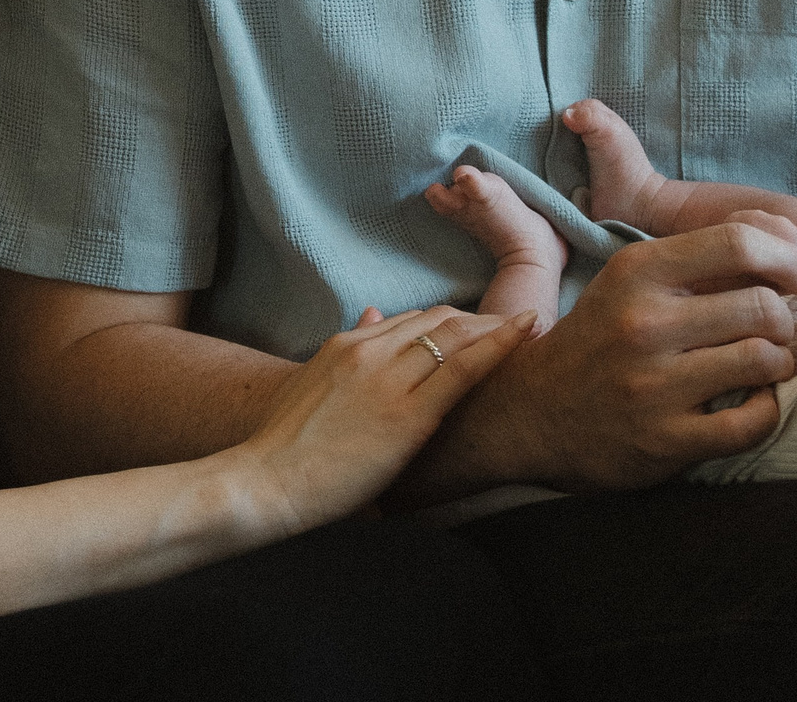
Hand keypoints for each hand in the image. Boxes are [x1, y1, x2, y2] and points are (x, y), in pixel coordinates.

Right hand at [236, 306, 529, 531]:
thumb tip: (373, 315)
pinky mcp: (408, 414)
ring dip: (495, 327)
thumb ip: (345, 352)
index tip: (477, 327)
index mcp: (345, 345)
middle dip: (478, 320)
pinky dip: (500, 345)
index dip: (449, 322)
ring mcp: (389, 379)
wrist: (266, 481)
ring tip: (529, 327)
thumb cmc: (286, 449)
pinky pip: (463, 368)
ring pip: (454, 334)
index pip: (410, 320)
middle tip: (515, 325)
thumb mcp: (310, 385)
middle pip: (437, 319)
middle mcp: (369, 350)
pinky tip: (526, 331)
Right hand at [463, 219, 796, 490]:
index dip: (787, 258)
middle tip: (772, 330)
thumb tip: (792, 240)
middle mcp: (642, 324)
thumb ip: (703, 252)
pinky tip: (751, 404)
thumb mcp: (631, 280)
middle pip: (763, 305)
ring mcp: (653, 386)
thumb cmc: (598, 339)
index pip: (738, 243)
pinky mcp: (665, 441)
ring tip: (762, 367)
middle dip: (784, 319)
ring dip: (778, 364)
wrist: (530, 414)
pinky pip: (752, 422)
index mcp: (636, 272)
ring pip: (763, 360)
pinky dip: (766, 412)